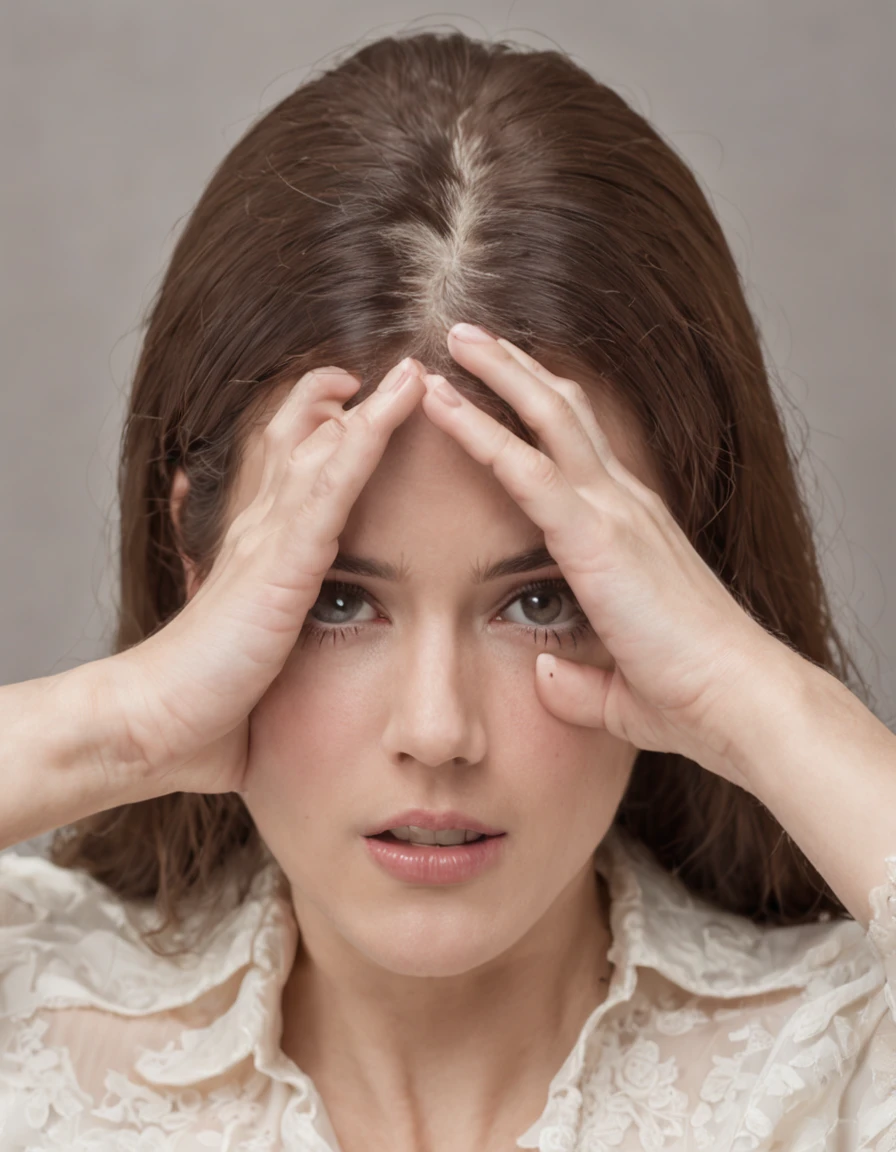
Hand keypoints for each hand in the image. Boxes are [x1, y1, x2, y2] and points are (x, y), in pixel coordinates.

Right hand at [102, 357, 425, 797]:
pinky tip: (399, 402)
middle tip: (383, 372)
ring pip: (322, 448)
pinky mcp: (282, 561)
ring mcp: (268, 538)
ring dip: (370, 405)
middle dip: (334, 398)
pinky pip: (333, 484)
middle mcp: (257, 527)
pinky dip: (369, 437)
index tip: (346, 404)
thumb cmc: (204, 698)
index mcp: (252, 547)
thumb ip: (271, 626)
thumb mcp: (248, 646)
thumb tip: (288, 633)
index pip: (280, 467)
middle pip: (295, 437)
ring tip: (411, 370)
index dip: (311, 428)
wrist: (155, 720)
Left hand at [420, 324, 782, 788]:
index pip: (580, 447)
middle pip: (564, 410)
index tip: (499, 382)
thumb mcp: (619, 686)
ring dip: (498, 372)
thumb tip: (545, 673)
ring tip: (454, 337)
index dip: (539, 408)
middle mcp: (624, 505)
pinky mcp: (595, 535)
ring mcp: (613, 511)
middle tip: (470, 335)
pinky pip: (523, 467)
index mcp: (632, 528)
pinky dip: (478, 428)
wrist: (737, 702)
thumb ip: (577, 678)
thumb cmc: (690, 696)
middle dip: (516, 366)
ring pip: (547, 416)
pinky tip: (442, 401)